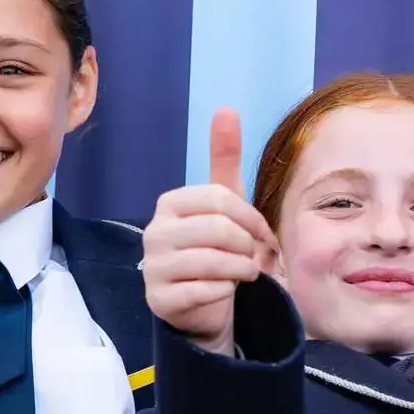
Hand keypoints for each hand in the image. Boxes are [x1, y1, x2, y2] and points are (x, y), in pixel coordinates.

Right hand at [143, 109, 272, 353]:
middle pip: (219, 230)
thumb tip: (226, 109)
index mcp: (170, 203)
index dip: (251, 218)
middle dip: (247, 247)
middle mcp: (154, 231)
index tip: (262, 234)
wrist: (205, 304)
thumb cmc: (218, 248)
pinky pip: (204, 291)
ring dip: (240, 270)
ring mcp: (152, 266)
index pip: (221, 199)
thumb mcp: (224, 203)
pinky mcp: (158, 299)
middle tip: (253, 258)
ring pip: (213, 262)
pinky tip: (224, 291)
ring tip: (243, 273)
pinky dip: (225, 292)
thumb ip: (224, 159)